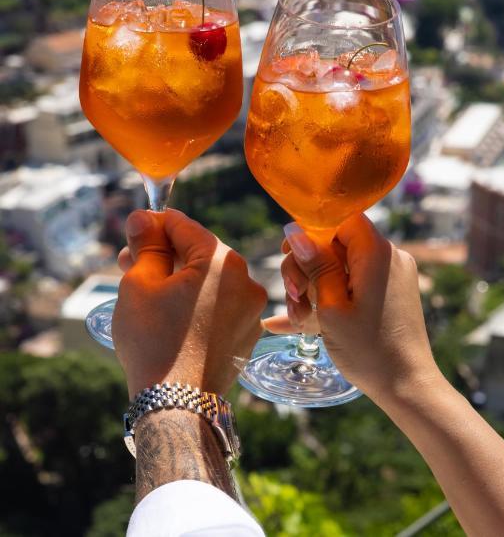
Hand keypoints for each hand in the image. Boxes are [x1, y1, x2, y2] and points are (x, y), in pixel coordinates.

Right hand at [113, 209, 267, 397]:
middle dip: (165, 253)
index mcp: (223, 261)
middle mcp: (246, 280)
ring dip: (179, 278)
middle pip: (199, 253)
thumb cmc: (154, 342)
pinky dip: (197, 302)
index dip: (155, 224)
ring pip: (210, 281)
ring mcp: (251, 310)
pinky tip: (169, 311)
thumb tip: (143, 217)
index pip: (185, 226)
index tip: (134, 228)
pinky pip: (220, 305)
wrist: (176, 407)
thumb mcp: (140, 283)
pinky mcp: (247, 334)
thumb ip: (146, 245)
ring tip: (146, 287)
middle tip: (130, 260)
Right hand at [263, 215, 441, 407]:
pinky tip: (300, 321)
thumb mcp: (332, 307)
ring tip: (299, 320)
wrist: (408, 387)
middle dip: (308, 267)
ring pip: (342, 265)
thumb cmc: (369, 349)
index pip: (339, 217)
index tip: (290, 253)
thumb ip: (315, 265)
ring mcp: (391, 274)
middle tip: (294, 297)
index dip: (310, 231)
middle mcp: (389, 255)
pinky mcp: (391, 292)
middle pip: (337, 242)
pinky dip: (332, 297)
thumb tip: (294, 230)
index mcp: (376, 251)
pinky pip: (354, 283)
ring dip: (316, 288)